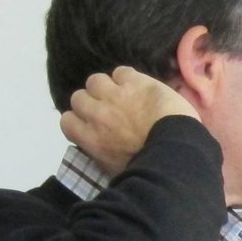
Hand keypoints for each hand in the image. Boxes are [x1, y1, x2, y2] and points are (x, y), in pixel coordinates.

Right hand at [59, 66, 198, 175]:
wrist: (174, 150)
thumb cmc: (147, 167)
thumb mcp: (114, 168)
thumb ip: (100, 152)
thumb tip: (96, 144)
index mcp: (91, 138)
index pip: (66, 120)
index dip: (78, 119)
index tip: (90, 123)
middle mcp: (97, 113)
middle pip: (78, 97)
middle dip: (91, 102)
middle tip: (108, 109)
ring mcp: (114, 95)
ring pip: (95, 80)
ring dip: (106, 87)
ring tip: (122, 95)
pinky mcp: (135, 82)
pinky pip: (121, 72)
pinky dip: (127, 78)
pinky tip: (138, 87)